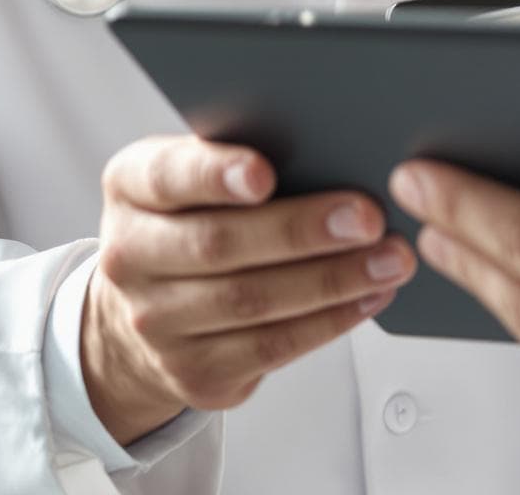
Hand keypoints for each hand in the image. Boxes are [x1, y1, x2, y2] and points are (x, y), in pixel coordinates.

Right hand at [82, 136, 412, 442]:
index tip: (264, 173)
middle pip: (219, 244)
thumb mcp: (188, 178)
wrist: (141, 313)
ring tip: (389, 259)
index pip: (167, 177)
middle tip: (367, 216)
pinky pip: (272, 346)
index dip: (214, 175)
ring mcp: (156, 323)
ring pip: (252, 302)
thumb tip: (330, 147)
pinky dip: (330, 321)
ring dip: (332, 281)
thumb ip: (232, 160)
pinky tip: (369, 296)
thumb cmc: (189, 223)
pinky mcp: (195, 372)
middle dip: (301, 231)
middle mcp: (130, 257)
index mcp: (130, 189)